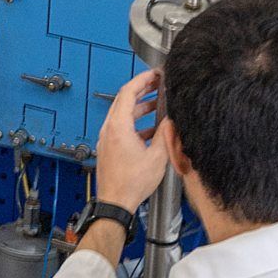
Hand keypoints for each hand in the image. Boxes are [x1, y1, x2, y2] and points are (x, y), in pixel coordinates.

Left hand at [93, 70, 168, 215]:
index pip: (127, 92)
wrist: (116, 203)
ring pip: (122, 115)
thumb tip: (171, 119)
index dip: (142, 80)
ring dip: (140, 107)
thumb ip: (165, 133)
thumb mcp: (157, 155)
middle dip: (142, 90)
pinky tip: (150, 128)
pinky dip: (135, 122)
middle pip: (123, 101)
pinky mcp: (109, 148)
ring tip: (157, 103)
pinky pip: (121, 128)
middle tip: (158, 84)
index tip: (154, 74)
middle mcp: (108, 130)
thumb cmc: (131, 184)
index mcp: (118, 127)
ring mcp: (106, 139)